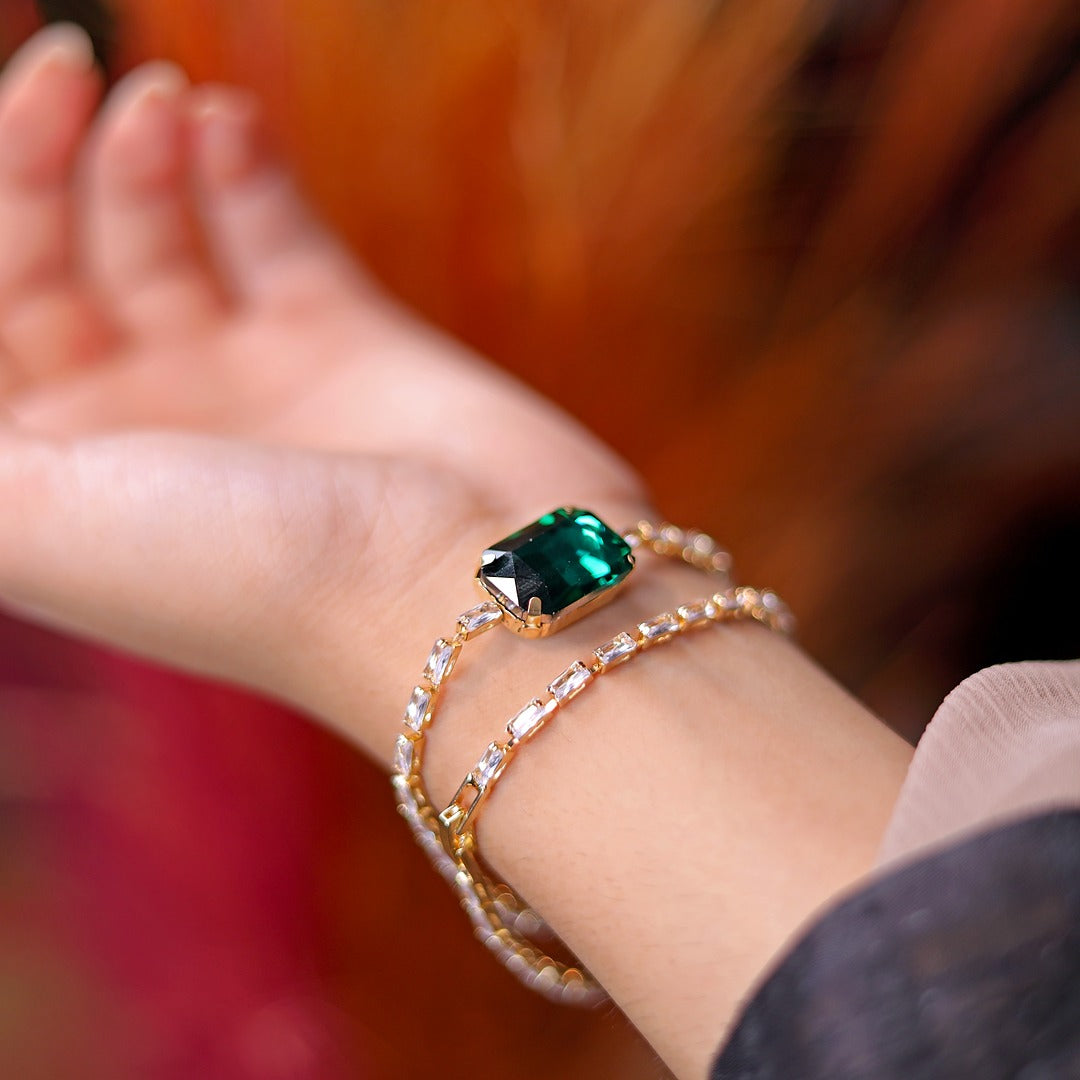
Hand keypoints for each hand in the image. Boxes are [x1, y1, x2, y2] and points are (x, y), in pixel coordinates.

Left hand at [0, 24, 647, 758]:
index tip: (5, 121)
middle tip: (71, 72)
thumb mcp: (36, 524)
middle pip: (58, 265)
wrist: (461, 592)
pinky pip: (273, 233)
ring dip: (145, 154)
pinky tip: (228, 119)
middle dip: (44, 167)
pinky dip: (244, 171)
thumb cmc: (251, 575)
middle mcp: (146, 424)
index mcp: (61, 478)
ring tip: (163, 101)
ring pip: (164, 236)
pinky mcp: (346, 342)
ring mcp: (249, 379)